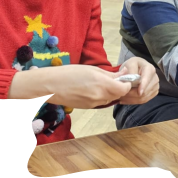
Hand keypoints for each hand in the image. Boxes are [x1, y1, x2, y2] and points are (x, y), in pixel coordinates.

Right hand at [9, 64, 132, 108]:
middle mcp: (100, 97)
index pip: (124, 89)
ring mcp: (94, 104)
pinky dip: (101, 96)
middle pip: (118, 94)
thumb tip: (124, 76)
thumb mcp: (92, 69)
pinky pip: (101, 102)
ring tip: (99, 82)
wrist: (50, 86)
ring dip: (110, 92)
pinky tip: (91, 88)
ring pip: (110, 99)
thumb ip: (109, 75)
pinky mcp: (88, 108)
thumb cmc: (69, 73)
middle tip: (114, 77)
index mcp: (102, 85)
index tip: (124, 77)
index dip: (127, 83)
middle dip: (119, 87)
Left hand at [117, 57, 158, 104]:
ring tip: (121, 98)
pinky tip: (126, 100)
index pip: (147, 80)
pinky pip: (143, 101)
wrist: (136, 68)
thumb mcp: (130, 64)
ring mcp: (155, 87)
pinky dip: (133, 101)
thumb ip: (130, 71)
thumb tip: (132, 82)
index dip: (143, 86)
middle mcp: (155, 79)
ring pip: (144, 98)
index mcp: (150, 69)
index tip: (139, 93)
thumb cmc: (133, 65)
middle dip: (132, 94)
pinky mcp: (153, 93)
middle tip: (120, 95)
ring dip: (131, 99)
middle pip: (145, 91)